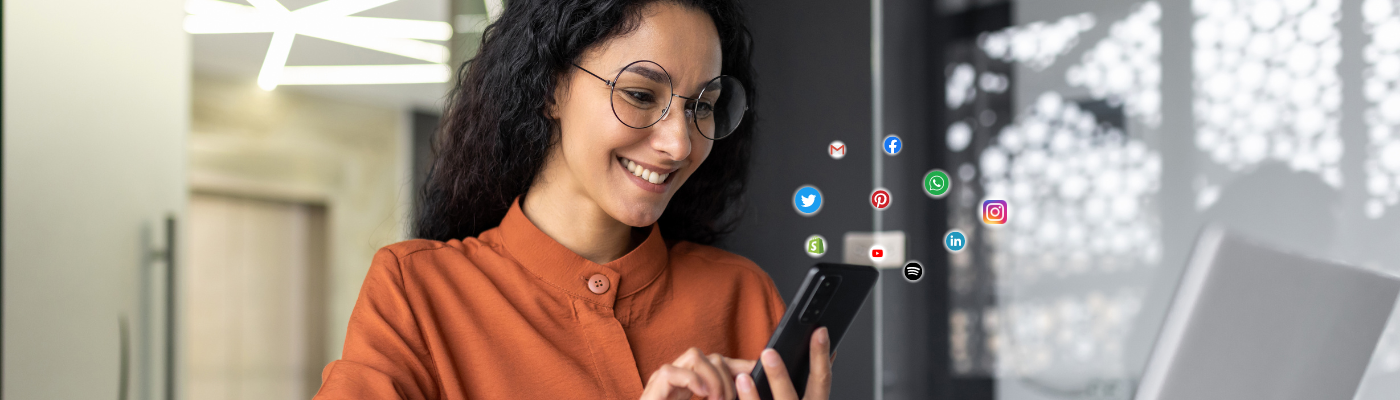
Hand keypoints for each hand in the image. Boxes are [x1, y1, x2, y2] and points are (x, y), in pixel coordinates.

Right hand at [639, 347, 755, 399]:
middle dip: (727, 377)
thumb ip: (718, 398)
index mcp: (694, 386)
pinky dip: (690, 381)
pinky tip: (701, 395)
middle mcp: (680, 379)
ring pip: (694, 356)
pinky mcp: (652, 391)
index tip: (757, 371)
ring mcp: (664, 383)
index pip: (720, 365)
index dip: (740, 365)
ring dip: (712, 378)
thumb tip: (744, 394)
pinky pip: (670, 372)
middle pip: (711, 357)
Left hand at [734, 327, 831, 399]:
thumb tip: (826, 353)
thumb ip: (812, 385)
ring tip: (743, 378)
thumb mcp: (808, 399)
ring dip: (754, 397)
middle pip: (792, 398)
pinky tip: (736, 394)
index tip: (819, 331)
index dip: (822, 356)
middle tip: (768, 353)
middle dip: (780, 376)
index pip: (823, 381)